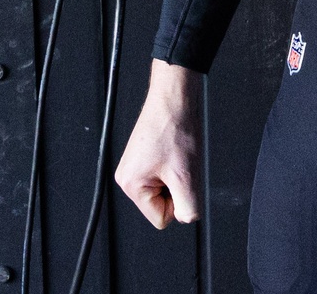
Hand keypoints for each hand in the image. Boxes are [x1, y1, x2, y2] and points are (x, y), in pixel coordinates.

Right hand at [114, 59, 202, 228]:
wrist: (176, 96)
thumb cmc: (176, 128)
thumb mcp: (186, 175)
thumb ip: (187, 206)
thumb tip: (187, 218)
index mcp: (131, 186)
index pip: (161, 219)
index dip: (178, 202)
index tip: (182, 179)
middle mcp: (128, 177)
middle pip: (163, 204)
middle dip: (178, 187)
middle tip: (182, 163)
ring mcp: (137, 166)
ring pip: (167, 188)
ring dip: (179, 175)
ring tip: (181, 154)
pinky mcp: (146, 156)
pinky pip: (166, 174)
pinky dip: (177, 165)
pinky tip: (179, 149)